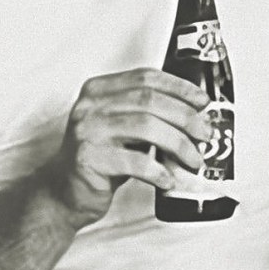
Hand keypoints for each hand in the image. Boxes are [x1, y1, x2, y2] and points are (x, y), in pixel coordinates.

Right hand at [44, 68, 211, 228]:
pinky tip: (169, 179)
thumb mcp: (124, 127)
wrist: (63, 192)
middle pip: (150, 100)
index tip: (203, 102)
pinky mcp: (88, 159)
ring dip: (178, 144)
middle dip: (186, 117)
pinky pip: (135, 161)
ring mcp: (87, 131)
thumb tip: (197, 113)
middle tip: (205, 134)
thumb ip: (150, 113)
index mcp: (100, 89)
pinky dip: (159, 171)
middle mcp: (90, 105)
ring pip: (146, 127)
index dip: (180, 87)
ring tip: (194, 159)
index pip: (147, 77)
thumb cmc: (103, 157)